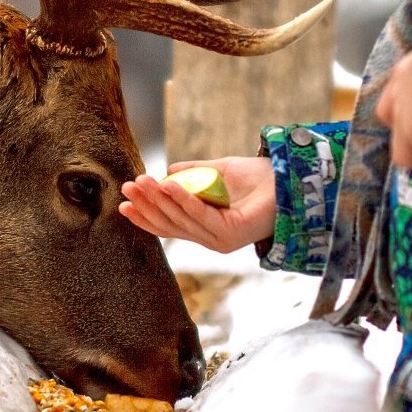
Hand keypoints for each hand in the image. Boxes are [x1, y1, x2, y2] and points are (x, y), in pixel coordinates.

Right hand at [119, 157, 275, 253]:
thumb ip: (193, 174)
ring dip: (159, 199)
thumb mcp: (217, 172)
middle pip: (170, 224)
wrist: (288, 179)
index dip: (145, 216)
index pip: (168, 227)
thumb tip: (167, 172)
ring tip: (142, 182)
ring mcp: (220, 239)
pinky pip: (201, 215)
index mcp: (205, 229)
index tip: (123, 203)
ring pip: (181, 220)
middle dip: (146, 205)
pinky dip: (183, 199)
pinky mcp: (231, 234)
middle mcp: (210, 239)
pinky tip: (168, 186)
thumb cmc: (257, 178)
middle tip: (127, 187)